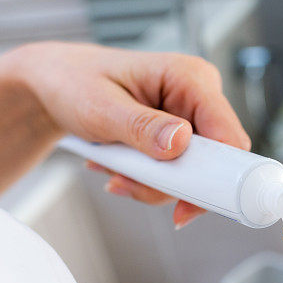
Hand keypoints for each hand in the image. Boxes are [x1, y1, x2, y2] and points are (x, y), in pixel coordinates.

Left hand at [0, 41, 249, 227]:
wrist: (55, 86)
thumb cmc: (73, 82)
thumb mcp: (100, 107)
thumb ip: (142, 127)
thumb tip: (180, 143)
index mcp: (191, 77)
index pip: (227, 135)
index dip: (217, 175)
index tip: (188, 204)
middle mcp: (199, 96)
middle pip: (213, 162)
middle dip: (171, 183)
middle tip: (126, 182)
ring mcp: (191, 117)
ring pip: (194, 174)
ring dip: (152, 184)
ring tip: (113, 170)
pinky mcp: (181, 136)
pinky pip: (178, 172)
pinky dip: (148, 180)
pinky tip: (119, 167)